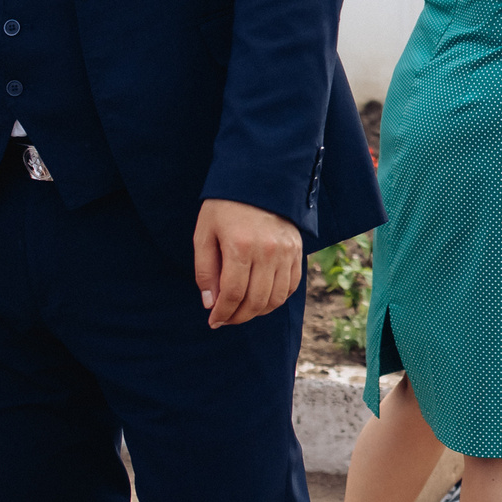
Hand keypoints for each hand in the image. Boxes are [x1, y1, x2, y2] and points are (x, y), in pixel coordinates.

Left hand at [192, 198, 304, 327]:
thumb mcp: (204, 234)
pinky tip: (262, 299)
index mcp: (240, 246)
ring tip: (242, 311)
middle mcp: (267, 251)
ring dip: (258, 312)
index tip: (213, 321)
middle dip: (238, 317)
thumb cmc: (225, 207)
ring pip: (275, 298)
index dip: (222, 313)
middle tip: (226, 320)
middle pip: (255, 301)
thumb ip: (205, 271)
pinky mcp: (297, 250)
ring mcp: (286, 252)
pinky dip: (277, 299)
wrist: (259, 180)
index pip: (232, 294)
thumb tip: (210, 304)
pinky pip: (291, 286)